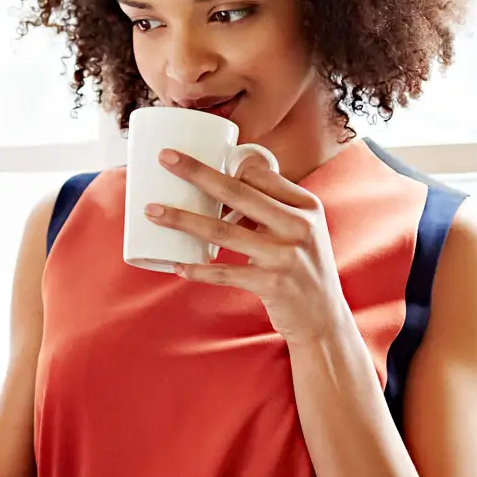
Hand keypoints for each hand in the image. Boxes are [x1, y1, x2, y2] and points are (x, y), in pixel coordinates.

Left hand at [146, 149, 350, 342]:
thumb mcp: (301, 231)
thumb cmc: (303, 268)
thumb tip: (222, 187)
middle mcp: (299, 226)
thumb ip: (271, 209)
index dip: (227, 167)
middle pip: (237, 192)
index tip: (197, 165)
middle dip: (196, 172)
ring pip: (222, 230)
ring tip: (153, 212)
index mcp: (306, 205)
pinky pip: (225, 273)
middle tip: (165, 158)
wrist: (323, 318)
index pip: (260, 175)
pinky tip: (178, 265)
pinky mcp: (272, 284)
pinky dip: (198, 269)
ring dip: (182, 219)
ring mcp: (286, 256)